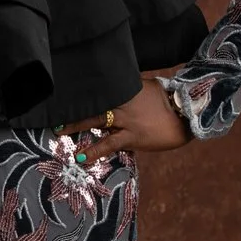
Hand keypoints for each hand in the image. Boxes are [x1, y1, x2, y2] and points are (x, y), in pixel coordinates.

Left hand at [59, 76, 192, 161]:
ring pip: (95, 120)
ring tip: (59, 130)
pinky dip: (94, 150)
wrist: (187, 115)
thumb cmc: (168, 101)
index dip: (80, 90)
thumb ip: (130, 86)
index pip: (98, 88)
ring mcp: (126, 119)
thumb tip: (120, 83)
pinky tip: (81, 158)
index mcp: (124, 88)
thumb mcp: (147, 86)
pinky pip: (109, 144)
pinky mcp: (132, 136)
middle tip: (52, 108)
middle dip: (72, 106)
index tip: (62, 89)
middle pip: (92, 102)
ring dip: (76, 125)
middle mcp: (121, 102)